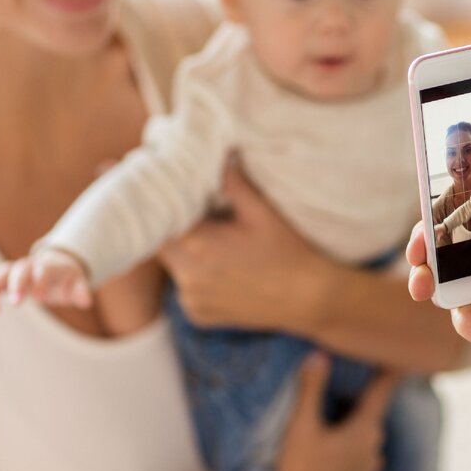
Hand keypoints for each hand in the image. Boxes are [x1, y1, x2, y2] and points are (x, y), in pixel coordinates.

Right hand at [0, 248, 92, 311]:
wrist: (57, 267)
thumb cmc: (67, 278)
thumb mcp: (78, 282)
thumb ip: (81, 291)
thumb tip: (86, 302)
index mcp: (49, 264)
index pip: (43, 270)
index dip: (41, 283)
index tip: (41, 301)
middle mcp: (31, 264)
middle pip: (20, 269)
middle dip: (17, 284)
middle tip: (16, 303)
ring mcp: (17, 270)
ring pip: (2, 272)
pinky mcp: (7, 278)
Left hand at [159, 162, 331, 330]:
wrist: (309, 299)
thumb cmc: (289, 252)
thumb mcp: (263, 212)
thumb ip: (234, 183)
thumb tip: (221, 155)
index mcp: (198, 244)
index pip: (162, 218)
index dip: (168, 205)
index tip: (183, 198)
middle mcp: (187, 276)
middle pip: (164, 243)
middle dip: (179, 229)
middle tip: (206, 221)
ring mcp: (191, 299)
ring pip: (175, 266)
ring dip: (187, 255)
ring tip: (220, 248)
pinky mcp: (198, 315)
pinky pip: (186, 289)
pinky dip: (197, 279)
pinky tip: (224, 272)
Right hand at [260, 354, 396, 470]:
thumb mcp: (301, 426)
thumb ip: (311, 390)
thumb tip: (319, 356)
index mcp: (364, 431)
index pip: (381, 394)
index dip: (389, 375)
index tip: (401, 361)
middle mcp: (374, 454)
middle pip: (370, 421)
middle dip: (361, 406)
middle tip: (350, 391)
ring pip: (365, 448)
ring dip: (354, 437)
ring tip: (336, 429)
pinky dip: (348, 462)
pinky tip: (331, 464)